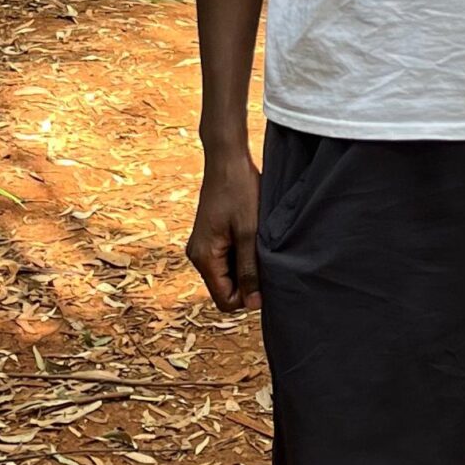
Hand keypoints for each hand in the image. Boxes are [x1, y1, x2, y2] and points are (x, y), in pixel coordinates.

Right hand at [186, 147, 261, 313]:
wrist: (227, 159)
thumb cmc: (240, 191)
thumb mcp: (249, 233)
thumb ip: (249, 270)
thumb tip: (252, 305)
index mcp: (203, 257)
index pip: (225, 300)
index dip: (248, 297)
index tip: (267, 276)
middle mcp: (197, 255)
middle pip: (225, 289)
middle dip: (247, 280)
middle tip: (265, 256)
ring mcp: (202, 246)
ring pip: (227, 274)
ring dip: (246, 266)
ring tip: (258, 242)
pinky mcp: (209, 237)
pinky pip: (226, 259)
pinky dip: (241, 254)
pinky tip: (252, 236)